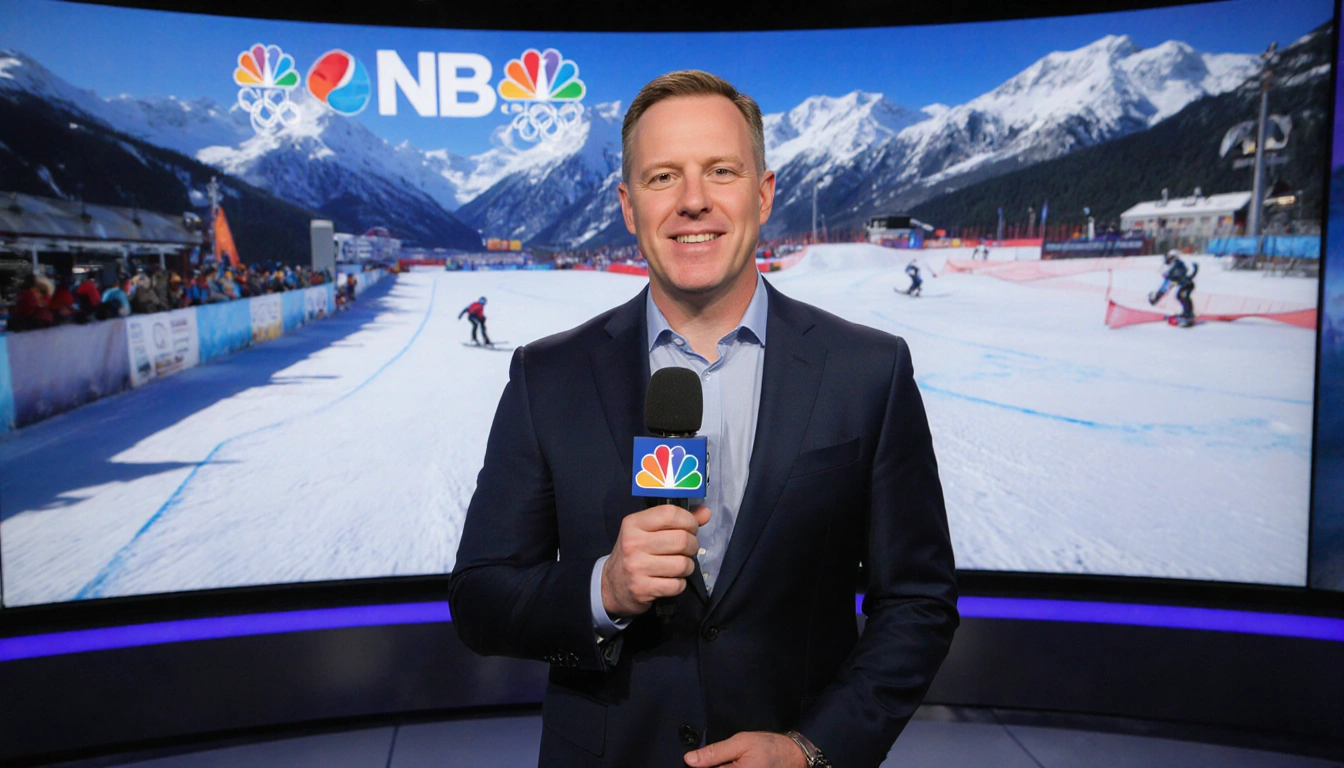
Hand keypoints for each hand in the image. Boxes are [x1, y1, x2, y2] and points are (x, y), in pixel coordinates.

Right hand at [601, 504, 709, 617]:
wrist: (611, 586)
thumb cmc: (635, 554)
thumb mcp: (648, 532)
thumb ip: (676, 521)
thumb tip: (706, 512)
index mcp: (633, 523)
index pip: (670, 513)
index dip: (689, 521)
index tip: (691, 528)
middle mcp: (633, 543)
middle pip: (682, 540)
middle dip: (692, 546)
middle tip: (686, 550)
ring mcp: (636, 567)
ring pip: (682, 564)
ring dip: (687, 567)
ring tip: (678, 566)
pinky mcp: (642, 588)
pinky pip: (677, 585)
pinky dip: (679, 584)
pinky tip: (670, 581)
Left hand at [684, 732, 806, 766]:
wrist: (794, 756)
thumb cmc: (770, 747)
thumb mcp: (741, 742)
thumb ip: (714, 752)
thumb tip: (690, 760)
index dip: (701, 767)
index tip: (695, 761)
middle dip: (711, 767)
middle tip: (724, 758)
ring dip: (721, 767)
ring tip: (733, 761)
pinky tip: (734, 765)